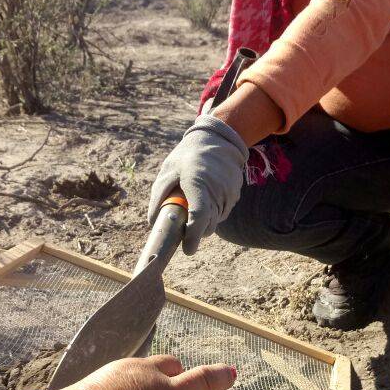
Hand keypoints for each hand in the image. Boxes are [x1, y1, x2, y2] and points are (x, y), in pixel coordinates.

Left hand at [148, 115, 248, 254]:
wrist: (217, 140)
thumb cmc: (187, 157)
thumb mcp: (168, 171)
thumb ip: (159, 197)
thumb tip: (153, 223)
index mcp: (198, 182)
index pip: (198, 216)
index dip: (193, 236)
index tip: (187, 250)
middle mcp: (217, 189)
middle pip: (207, 225)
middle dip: (195, 231)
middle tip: (183, 225)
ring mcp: (229, 192)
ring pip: (215, 221)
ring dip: (204, 220)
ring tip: (195, 201)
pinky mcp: (236, 194)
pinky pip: (222, 212)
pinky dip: (213, 212)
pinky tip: (206, 196)